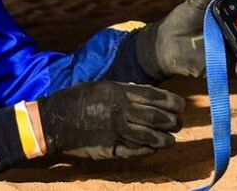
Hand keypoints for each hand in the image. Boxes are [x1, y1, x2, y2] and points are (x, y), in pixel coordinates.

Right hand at [37, 81, 184, 159]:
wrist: (55, 120)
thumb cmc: (79, 100)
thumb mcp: (104, 86)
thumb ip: (127, 90)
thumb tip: (150, 94)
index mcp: (120, 92)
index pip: (157, 97)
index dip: (174, 103)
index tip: (182, 106)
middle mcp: (121, 111)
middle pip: (158, 118)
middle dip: (174, 122)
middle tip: (179, 123)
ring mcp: (116, 130)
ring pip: (151, 137)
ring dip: (166, 139)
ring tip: (171, 140)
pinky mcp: (109, 148)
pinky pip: (135, 151)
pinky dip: (149, 150)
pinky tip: (154, 148)